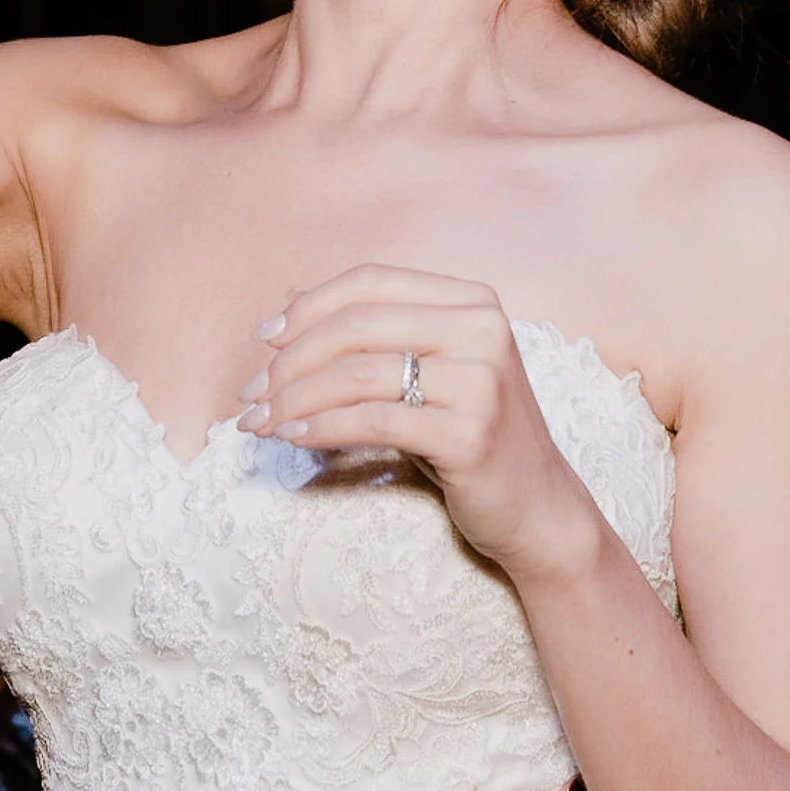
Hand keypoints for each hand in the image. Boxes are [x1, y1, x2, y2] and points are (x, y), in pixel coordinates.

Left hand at [241, 266, 599, 582]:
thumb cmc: (467, 434)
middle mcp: (482, 328)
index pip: (370, 282)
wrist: (537, 508)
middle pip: (357, 326)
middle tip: (251, 394)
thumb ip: (373, 333)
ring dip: (295, 399)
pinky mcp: (471, 431)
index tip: (263, 339)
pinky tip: (295, 438)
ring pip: (357, 374)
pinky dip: (322, 428)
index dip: (309, 306)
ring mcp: (481, 379)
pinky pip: (373, 421)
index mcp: (471, 300)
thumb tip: (287, 303)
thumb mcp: (426, 370)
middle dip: (290, 361)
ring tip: (261, 422)